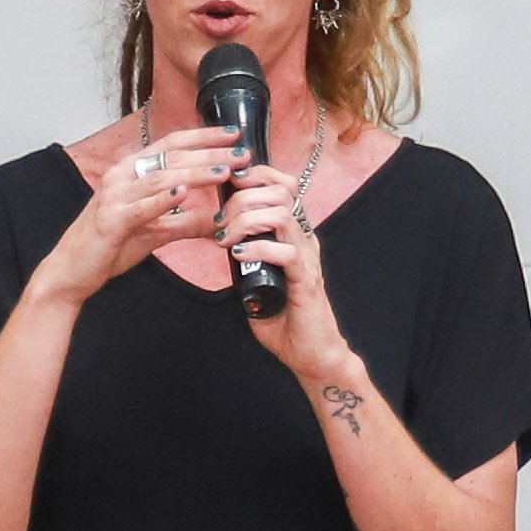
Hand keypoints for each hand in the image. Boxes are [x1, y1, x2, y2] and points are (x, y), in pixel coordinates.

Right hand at [55, 125, 252, 294]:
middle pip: (172, 157)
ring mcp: (114, 196)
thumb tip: (221, 221)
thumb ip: (186, 222)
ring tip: (223, 171)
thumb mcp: (155, 231)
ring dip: (195, 173)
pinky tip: (184, 193)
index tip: (234, 134)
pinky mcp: (110, 220)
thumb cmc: (109, 245)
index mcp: (132, 171)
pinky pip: (140, 207)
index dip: (204, 137)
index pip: (172, 145)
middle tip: (241, 153)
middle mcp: (122, 176)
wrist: (71, 271)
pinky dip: (162, 199)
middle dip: (210, 154)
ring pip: (161, 178)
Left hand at [223, 166, 366, 397]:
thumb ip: (245, 254)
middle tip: (220, 224)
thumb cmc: (282, 318)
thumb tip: (220, 234)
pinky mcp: (306, 281)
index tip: (228, 186)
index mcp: (293, 233)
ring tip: (226, 239)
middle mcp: (303, 239)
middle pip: (279, 191)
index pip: (282, 184)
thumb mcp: (255, 277)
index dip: (255, 175)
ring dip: (245, 221)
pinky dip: (257, 248)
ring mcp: (307, 258)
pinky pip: (286, 251)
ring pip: (280, 215)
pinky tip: (238, 257)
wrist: (310, 355)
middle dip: (241, 199)